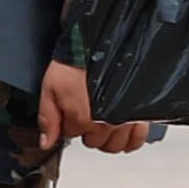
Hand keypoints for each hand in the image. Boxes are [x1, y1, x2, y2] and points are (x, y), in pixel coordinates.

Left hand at [38, 61, 153, 156]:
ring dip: (108, 137)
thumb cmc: (78, 61)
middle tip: (87, 115)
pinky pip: (139, 138)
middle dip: (88, 131)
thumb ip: (48, 118)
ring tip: (103, 123)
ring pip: (116, 144)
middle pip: (95, 142)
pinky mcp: (142, 112)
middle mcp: (106, 123)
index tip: (71, 113)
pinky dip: (132, 139)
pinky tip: (124, 131)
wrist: (102, 42)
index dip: (70, 123)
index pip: (73, 135)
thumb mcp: (51, 87)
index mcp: (83, 118)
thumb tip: (46, 142)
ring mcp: (126, 118)